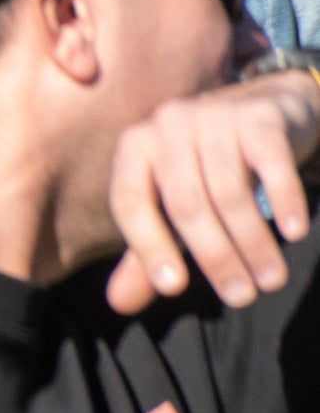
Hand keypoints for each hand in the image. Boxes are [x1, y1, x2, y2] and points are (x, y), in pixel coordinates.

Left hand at [104, 71, 319, 313]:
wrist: (266, 108)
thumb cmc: (207, 167)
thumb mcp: (172, 205)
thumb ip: (146, 252)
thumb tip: (118, 304)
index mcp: (135, 147)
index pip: (131, 203)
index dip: (148, 248)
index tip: (173, 289)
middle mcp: (167, 125)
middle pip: (185, 204)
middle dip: (215, 257)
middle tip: (241, 297)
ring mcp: (213, 116)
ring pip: (230, 192)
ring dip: (253, 243)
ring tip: (270, 280)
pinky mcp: (259, 117)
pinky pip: (272, 166)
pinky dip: (283, 201)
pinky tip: (294, 232)